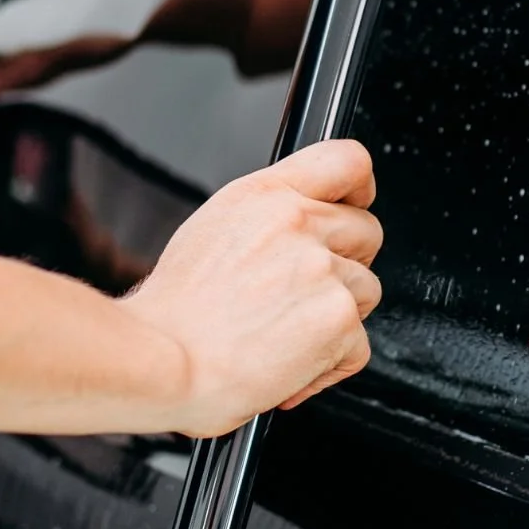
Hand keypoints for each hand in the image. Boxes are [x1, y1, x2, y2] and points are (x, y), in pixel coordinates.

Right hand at [118, 139, 381, 435]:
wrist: (162, 366)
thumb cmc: (173, 317)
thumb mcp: (210, 233)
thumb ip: (267, 219)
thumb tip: (304, 225)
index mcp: (265, 196)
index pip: (345, 162)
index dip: (359, 188)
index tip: (356, 204)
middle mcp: (297, 223)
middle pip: (366, 231)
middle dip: (345, 266)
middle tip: (302, 296)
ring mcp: (322, 269)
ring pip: (365, 291)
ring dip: (335, 319)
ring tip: (283, 337)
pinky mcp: (338, 318)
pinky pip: (358, 345)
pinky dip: (329, 365)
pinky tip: (286, 366)